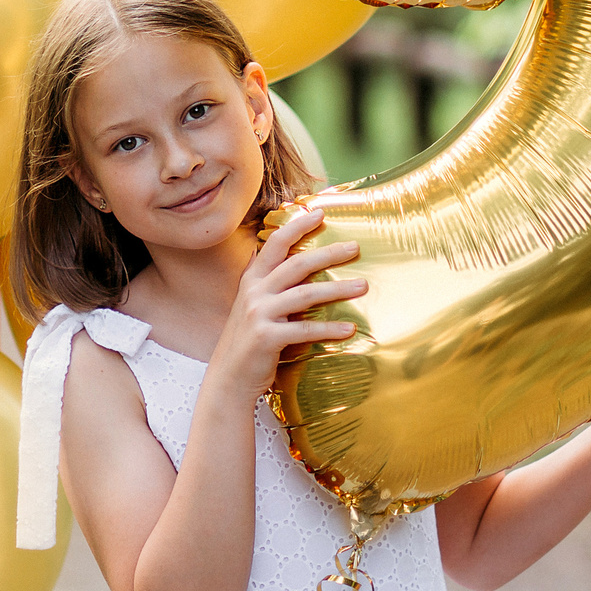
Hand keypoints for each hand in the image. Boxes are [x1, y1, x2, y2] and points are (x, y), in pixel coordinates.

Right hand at [211, 207, 364, 397]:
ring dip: (337, 289)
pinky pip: (304, 330)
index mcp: (252, 280)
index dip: (297, 225)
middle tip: (354, 247)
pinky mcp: (266, 338)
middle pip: (296, 264)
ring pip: (305, 294)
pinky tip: (349, 329)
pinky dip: (329, 329)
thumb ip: (265, 283)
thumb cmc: (248, 341)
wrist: (228, 378)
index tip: (320, 212)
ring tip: (362, 286)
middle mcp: (254, 292)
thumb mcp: (251, 305)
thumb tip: (278, 257)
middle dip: (328, 253)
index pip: (274, 243)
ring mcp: (259, 314)